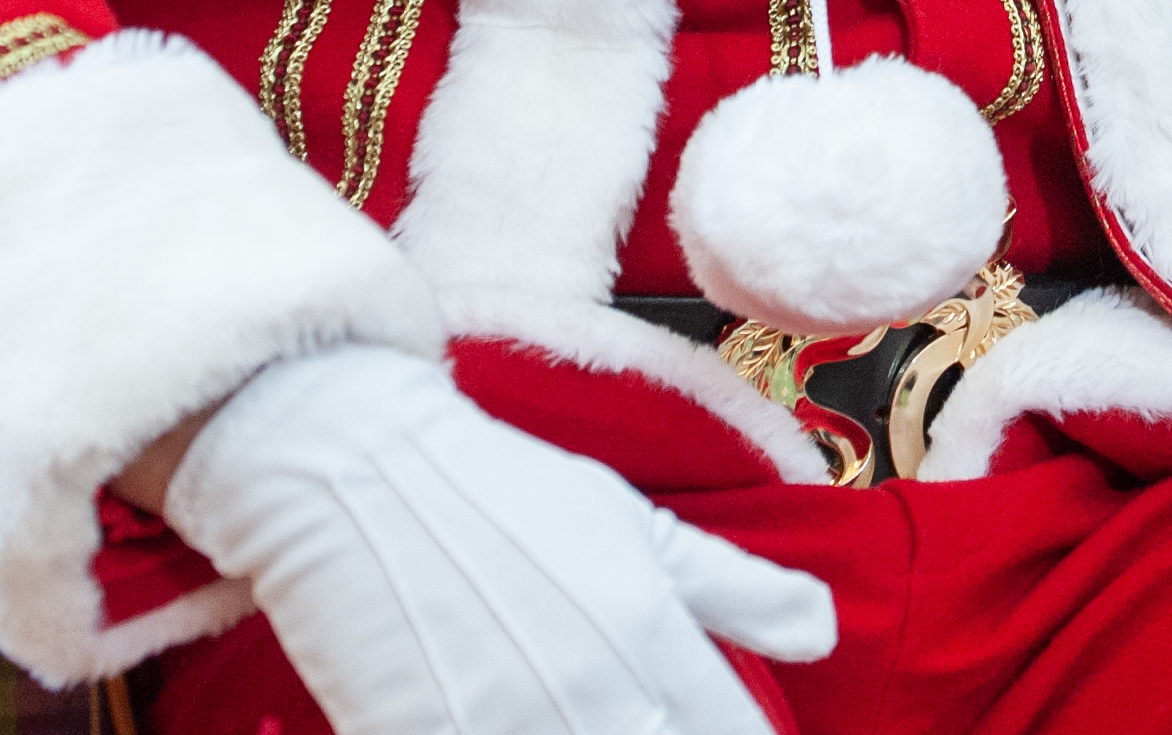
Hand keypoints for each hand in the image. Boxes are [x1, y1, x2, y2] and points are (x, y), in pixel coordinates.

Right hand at [161, 345, 834, 734]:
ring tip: (583, 725)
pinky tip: (513, 734)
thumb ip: (737, 588)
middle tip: (653, 729)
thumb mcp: (632, 523)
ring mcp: (504, 725)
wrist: (352, 463)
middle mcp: (591, 691)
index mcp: (651, 636)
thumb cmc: (495, 488)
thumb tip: (820, 632)